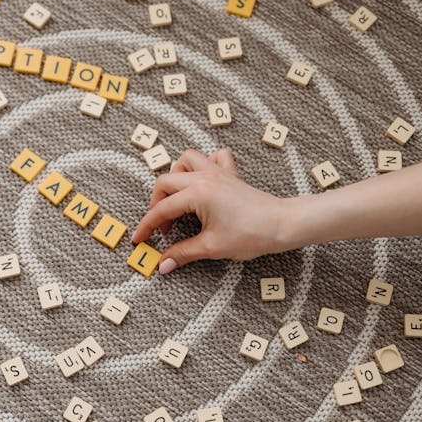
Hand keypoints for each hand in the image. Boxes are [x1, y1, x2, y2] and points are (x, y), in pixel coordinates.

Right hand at [131, 149, 293, 273]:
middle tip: (162, 227)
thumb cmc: (251, 234)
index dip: (147, 227)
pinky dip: (204, 163)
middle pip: (166, 182)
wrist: (282, 224)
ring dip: (176, 176)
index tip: (139, 240)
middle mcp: (204, 177)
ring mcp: (218, 172)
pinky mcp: (230, 175)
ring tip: (176, 198)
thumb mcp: (212, 247)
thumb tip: (163, 265)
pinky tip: (203, 180)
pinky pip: (213, 157)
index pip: (162, 210)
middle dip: (157, 204)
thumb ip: (183, 253)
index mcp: (196, 194)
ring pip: (186, 160)